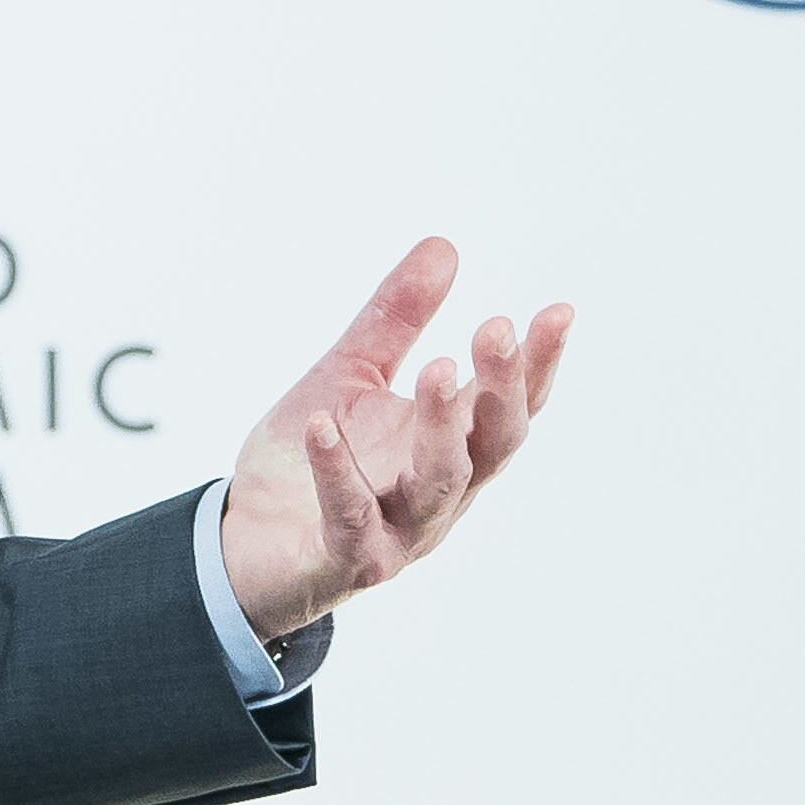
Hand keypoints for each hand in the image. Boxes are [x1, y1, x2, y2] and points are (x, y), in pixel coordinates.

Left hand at [218, 236, 571, 641]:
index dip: (538, 363)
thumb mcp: (350, 375)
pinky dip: (338, 471)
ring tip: (435, 369)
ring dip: (442, 427)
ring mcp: (400, 530)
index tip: (559, 311)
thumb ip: (394, 320)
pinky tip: (322, 425)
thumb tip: (444, 247)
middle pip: (493, 443)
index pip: (510, 404)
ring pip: (439, 482)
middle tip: (496, 328)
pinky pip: (350, 515)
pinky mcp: (348, 557)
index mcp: (451, 446)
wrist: (245, 542)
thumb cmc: (308, 458)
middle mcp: (441, 492)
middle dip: (502, 387)